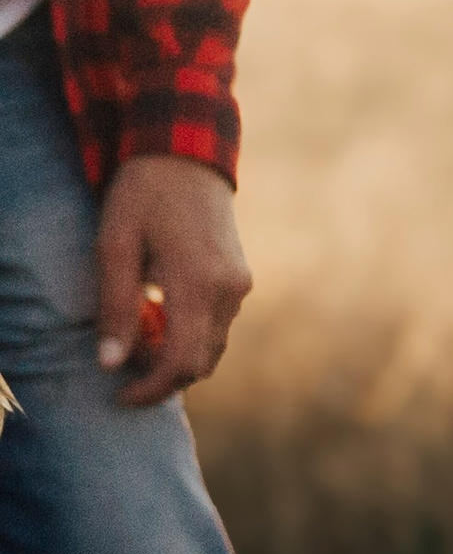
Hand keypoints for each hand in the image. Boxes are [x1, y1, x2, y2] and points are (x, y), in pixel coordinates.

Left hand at [94, 155, 251, 406]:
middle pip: (200, 362)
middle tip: (121, 366)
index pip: (181, 361)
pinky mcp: (240, 281)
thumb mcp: (115, 245)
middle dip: (161, 376)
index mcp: (197, 283)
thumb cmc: (143, 196)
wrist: (187, 158)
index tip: (120, 396)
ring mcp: (240, 286)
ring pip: (211, 346)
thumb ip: (116, 306)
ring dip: (174, 355)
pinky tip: (159, 314)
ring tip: (137, 335)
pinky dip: (188, 335)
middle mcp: (228, 291)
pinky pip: (217, 326)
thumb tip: (110, 363)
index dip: (151, 389)